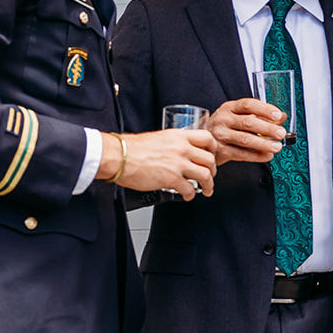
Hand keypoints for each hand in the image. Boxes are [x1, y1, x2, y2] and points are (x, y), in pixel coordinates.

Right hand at [102, 129, 216, 199]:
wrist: (118, 156)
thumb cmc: (132, 148)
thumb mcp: (159, 138)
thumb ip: (173, 144)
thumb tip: (181, 152)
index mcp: (179, 136)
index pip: (208, 138)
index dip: (214, 149)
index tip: (212, 156)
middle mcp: (181, 148)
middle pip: (210, 160)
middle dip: (213, 171)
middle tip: (210, 176)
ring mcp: (178, 163)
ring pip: (205, 175)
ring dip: (208, 185)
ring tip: (206, 190)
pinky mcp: (171, 179)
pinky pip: (190, 189)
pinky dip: (191, 195)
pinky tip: (188, 195)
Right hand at [207, 98, 284, 165]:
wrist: (202, 140)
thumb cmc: (225, 126)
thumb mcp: (239, 116)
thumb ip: (261, 115)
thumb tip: (281, 117)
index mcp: (230, 108)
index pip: (248, 105)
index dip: (264, 109)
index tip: (278, 115)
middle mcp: (223, 119)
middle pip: (248, 122)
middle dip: (267, 128)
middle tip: (281, 133)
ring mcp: (220, 135)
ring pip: (245, 139)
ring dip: (264, 144)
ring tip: (277, 147)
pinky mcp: (220, 150)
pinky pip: (241, 154)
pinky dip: (256, 156)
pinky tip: (267, 155)